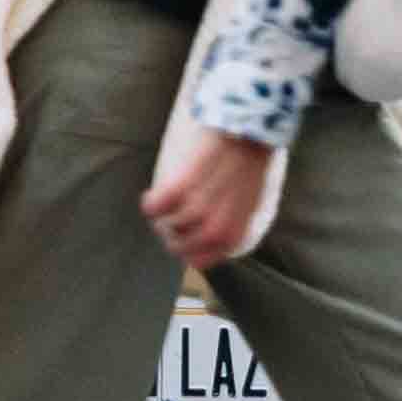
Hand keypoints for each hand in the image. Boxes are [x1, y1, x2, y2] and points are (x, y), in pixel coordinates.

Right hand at [145, 133, 279, 269]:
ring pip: (166, 226)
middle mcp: (213, 230)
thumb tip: (207, 238)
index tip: (185, 239)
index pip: (198, 262)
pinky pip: (154, 207)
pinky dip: (150, 203)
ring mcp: (197, 210)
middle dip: (172, 235)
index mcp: (232, 236)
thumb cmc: (251, 169)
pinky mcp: (181, 190)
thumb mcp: (248, 208)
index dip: (188, 251)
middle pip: (177, 247)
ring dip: (162, 217)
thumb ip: (229, 227)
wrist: (250, 138)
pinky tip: (153, 196)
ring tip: (166, 202)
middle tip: (172, 219)